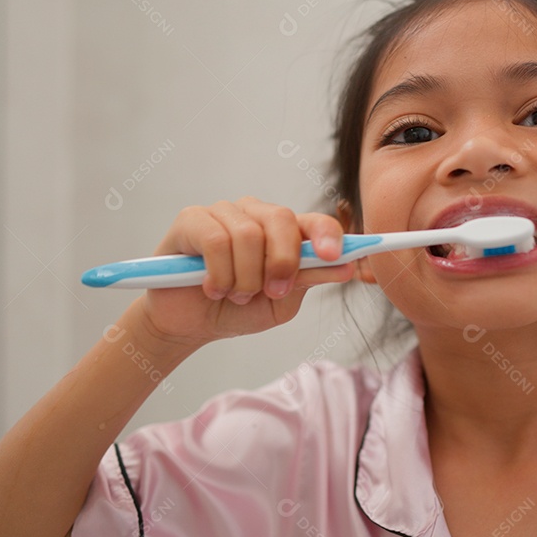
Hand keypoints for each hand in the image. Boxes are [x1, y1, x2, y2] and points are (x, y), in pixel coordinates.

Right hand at [136, 197, 354, 348]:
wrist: (189, 324)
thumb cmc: (236, 309)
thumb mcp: (280, 303)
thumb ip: (309, 280)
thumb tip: (347, 267)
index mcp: (284, 232)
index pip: (314, 222)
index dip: (328, 234)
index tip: (336, 256)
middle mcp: (256, 214)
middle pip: (282, 219)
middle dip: (282, 262)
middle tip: (271, 292)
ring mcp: (224, 212)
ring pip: (249, 235)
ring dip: (244, 278)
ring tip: (233, 294)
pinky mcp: (192, 219)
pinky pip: (216, 241)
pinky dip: (219, 274)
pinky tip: (211, 287)